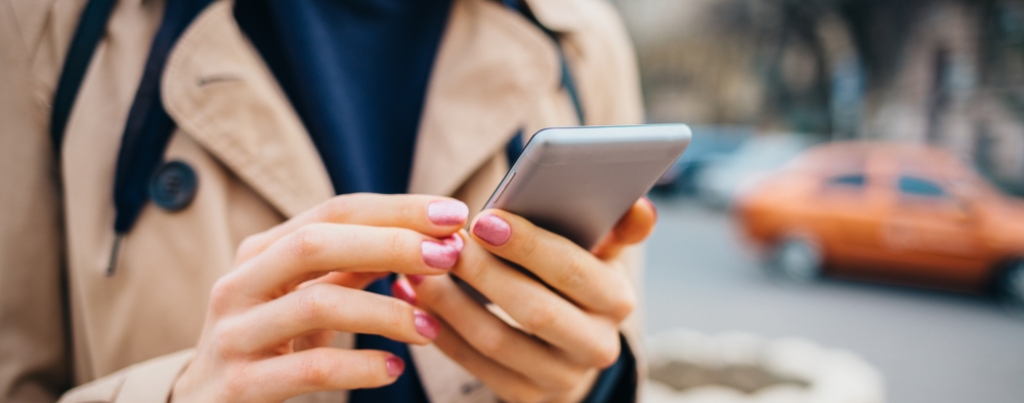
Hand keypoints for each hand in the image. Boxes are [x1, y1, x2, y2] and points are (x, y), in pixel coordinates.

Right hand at [171, 194, 468, 402]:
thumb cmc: (269, 345)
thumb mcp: (305, 297)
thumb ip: (353, 267)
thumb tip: (428, 236)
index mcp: (261, 252)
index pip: (335, 212)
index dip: (397, 209)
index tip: (453, 214)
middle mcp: (240, 283)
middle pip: (317, 244)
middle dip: (391, 244)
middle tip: (448, 255)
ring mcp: (234, 334)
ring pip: (317, 304)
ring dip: (385, 312)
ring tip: (430, 328)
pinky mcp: (239, 386)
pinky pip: (310, 368)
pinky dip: (360, 366)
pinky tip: (394, 369)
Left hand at [402, 198, 656, 402]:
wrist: (566, 345)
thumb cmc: (571, 277)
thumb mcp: (598, 251)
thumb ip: (615, 226)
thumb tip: (640, 206)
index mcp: (617, 301)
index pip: (574, 270)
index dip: (528, 245)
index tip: (482, 219)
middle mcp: (598, 346)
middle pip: (535, 310)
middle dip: (483, 273)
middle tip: (443, 244)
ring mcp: (562, 379)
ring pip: (497, 340)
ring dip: (450, 303)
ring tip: (416, 270)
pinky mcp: (527, 398)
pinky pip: (475, 365)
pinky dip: (441, 330)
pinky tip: (415, 299)